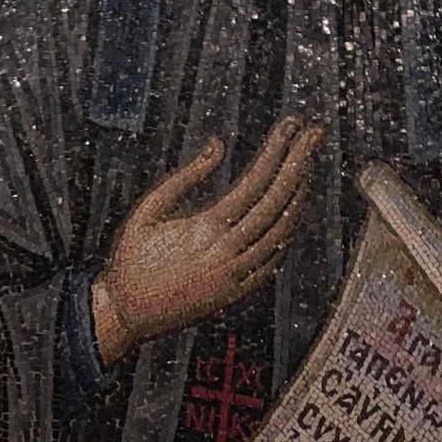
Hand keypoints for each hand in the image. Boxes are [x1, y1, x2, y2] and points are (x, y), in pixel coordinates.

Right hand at [95, 115, 321, 362]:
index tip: (291, 124)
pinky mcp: (236, 294)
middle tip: (315, 133)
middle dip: (299, 161)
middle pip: (277, 200)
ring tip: (308, 165)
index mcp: (204, 228)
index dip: (277, 149)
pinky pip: (273, 261)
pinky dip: (287, 233)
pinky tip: (293, 211)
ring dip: (299, 194)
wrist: (126, 317)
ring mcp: (236, 275)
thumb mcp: (148, 211)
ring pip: (282, 230)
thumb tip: (218, 144)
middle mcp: (227, 251)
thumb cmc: (131, 259)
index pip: (255, 181)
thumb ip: (185, 176)